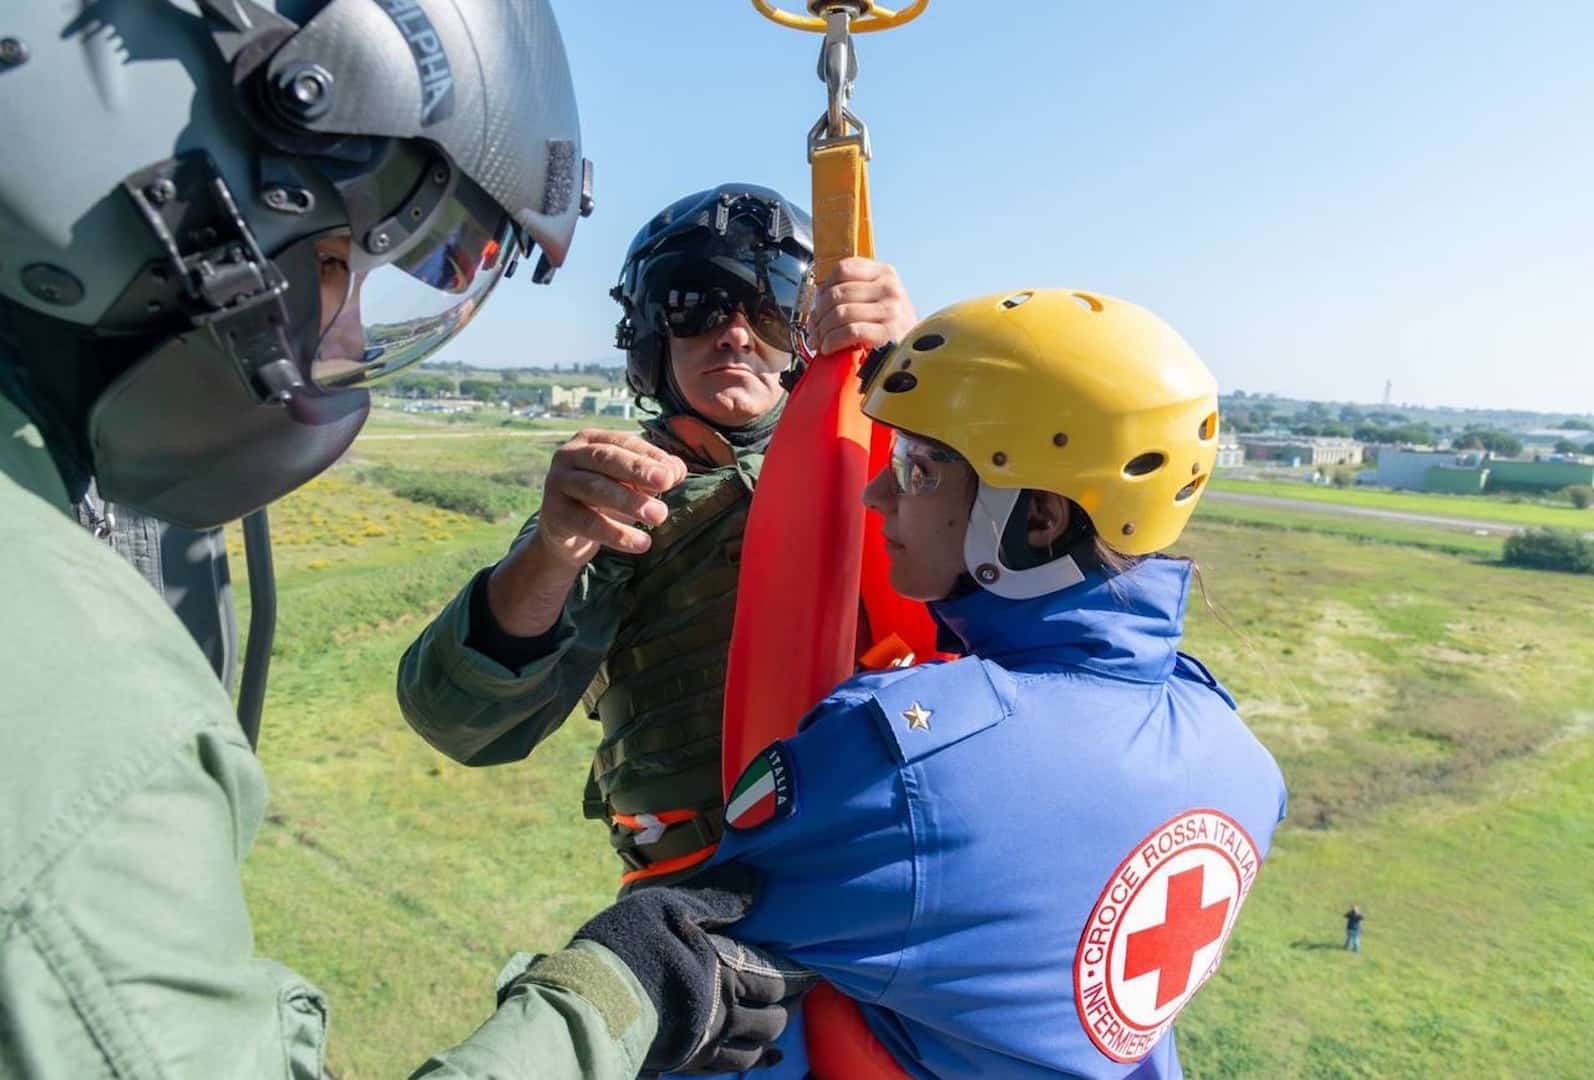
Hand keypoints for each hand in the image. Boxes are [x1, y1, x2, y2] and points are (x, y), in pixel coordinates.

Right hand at [534, 429, 687, 568]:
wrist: (567, 534)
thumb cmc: (604, 499)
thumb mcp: (629, 484)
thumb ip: (652, 475)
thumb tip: (676, 470)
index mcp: (590, 440)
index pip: (624, 442)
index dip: (650, 456)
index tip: (674, 474)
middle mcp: (568, 455)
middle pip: (606, 459)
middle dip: (638, 470)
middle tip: (666, 482)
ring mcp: (557, 483)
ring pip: (595, 488)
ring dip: (630, 501)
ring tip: (659, 515)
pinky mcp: (554, 514)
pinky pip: (587, 523)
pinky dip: (617, 534)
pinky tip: (642, 542)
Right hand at [572, 865, 815, 1072]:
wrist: (592, 998)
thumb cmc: (632, 943)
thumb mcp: (674, 905)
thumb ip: (718, 900)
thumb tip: (756, 887)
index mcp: (725, 972)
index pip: (775, 978)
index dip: (797, 975)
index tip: (814, 970)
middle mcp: (724, 1013)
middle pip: (772, 1017)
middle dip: (787, 1005)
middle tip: (794, 993)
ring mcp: (705, 1042)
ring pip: (755, 1048)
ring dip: (771, 1035)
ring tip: (778, 1023)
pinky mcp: (685, 1061)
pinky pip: (731, 1068)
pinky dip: (754, 1063)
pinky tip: (763, 1060)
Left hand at [807, 257, 917, 355]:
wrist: (916, 354)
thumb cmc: (890, 328)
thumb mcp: (877, 300)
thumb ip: (851, 293)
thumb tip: (815, 308)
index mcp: (885, 272)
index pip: (843, 268)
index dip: (824, 287)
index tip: (818, 306)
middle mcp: (890, 287)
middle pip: (837, 293)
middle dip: (818, 316)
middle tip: (814, 331)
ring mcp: (892, 310)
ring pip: (841, 313)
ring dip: (823, 331)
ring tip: (820, 342)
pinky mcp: (889, 333)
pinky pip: (850, 332)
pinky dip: (833, 341)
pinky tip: (829, 348)